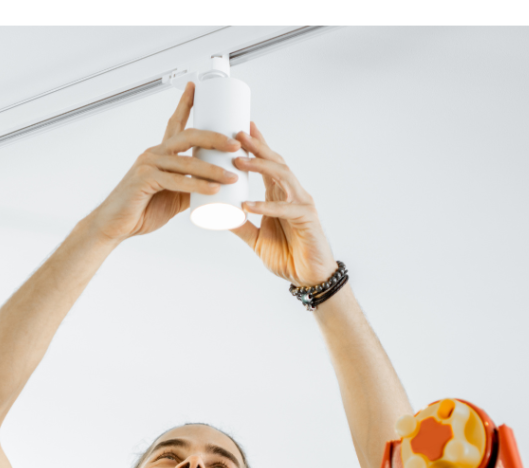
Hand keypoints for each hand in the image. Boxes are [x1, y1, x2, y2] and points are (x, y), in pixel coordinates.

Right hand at [86, 82, 242, 242]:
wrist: (115, 227)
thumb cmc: (141, 211)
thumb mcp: (172, 198)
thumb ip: (190, 189)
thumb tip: (213, 189)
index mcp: (160, 155)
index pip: (175, 123)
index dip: (186, 103)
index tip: (197, 87)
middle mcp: (153, 154)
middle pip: (188, 136)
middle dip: (215, 138)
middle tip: (236, 145)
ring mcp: (148, 164)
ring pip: (186, 161)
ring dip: (212, 169)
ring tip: (232, 177)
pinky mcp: (144, 179)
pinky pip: (176, 180)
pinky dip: (197, 185)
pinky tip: (213, 190)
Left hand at [230, 123, 337, 287]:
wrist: (308, 277)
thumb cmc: (287, 255)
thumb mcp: (256, 239)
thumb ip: (241, 227)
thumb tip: (221, 216)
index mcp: (279, 195)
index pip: (267, 164)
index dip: (256, 146)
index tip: (240, 128)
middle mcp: (292, 193)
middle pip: (274, 162)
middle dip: (257, 147)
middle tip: (237, 133)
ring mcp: (301, 202)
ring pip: (282, 176)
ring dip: (261, 166)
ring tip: (239, 161)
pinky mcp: (307, 218)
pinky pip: (284, 208)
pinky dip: (265, 206)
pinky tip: (248, 205)